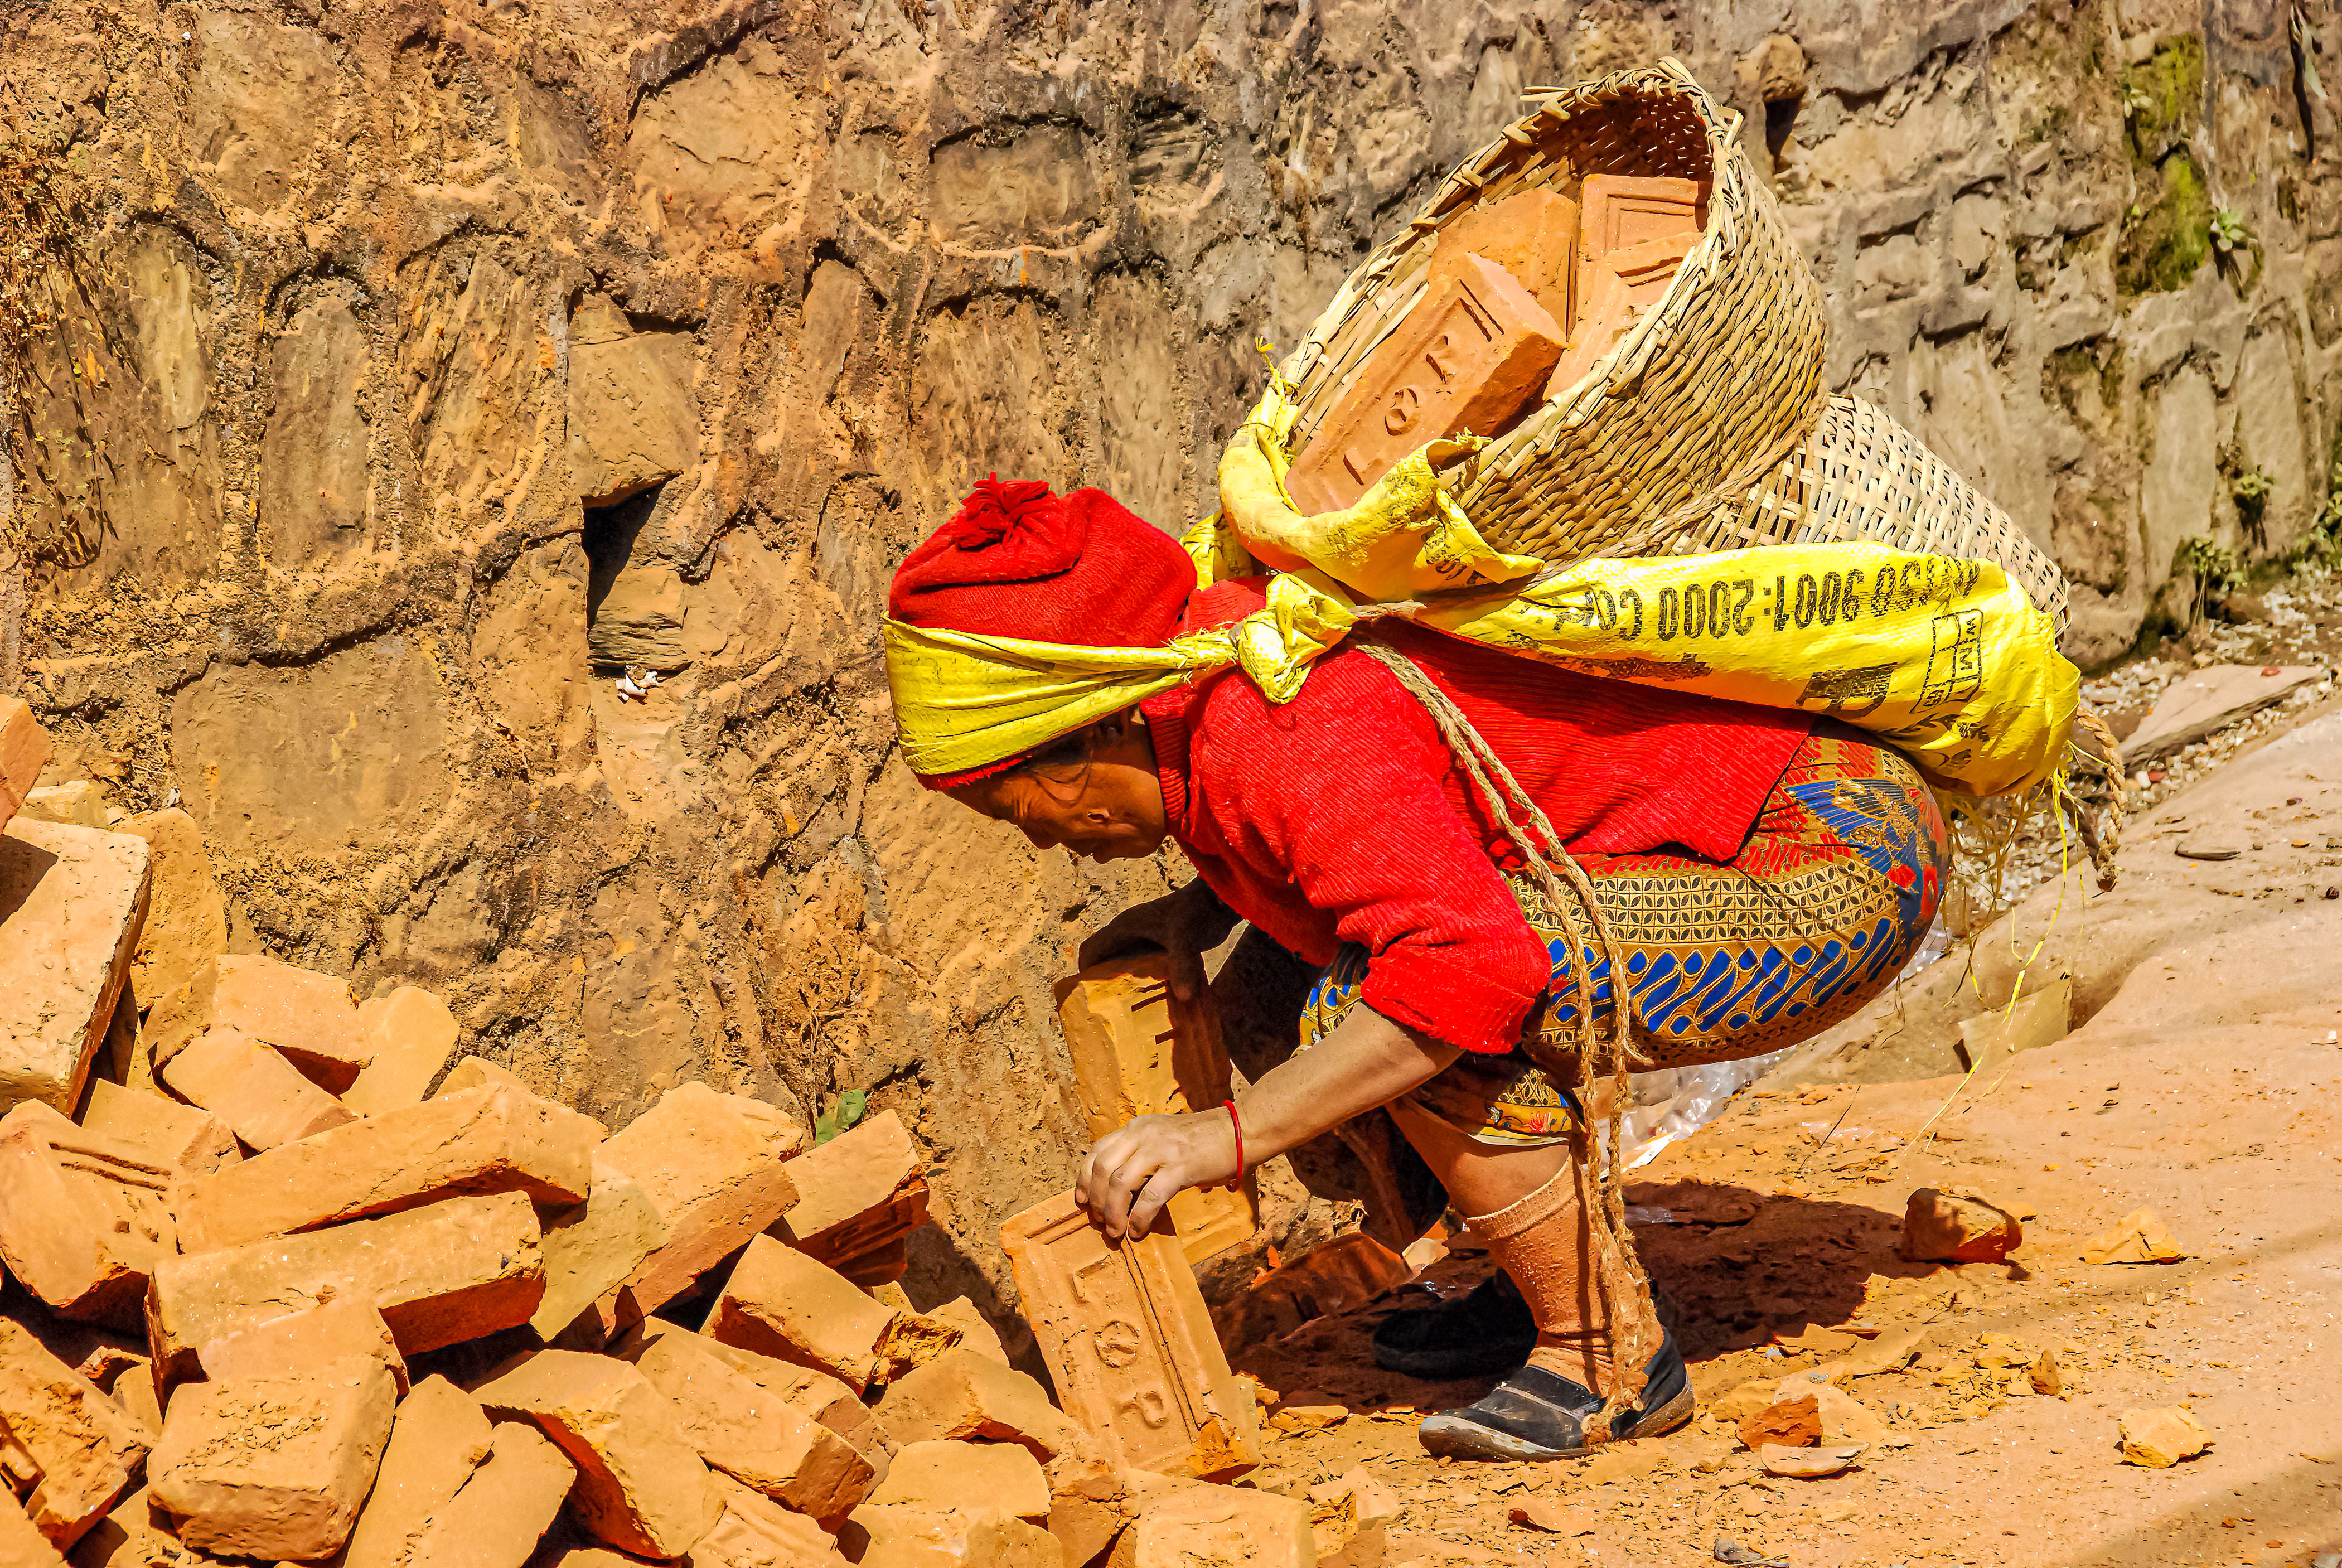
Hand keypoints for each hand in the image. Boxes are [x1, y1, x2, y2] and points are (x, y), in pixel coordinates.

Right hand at [1075, 880, 1238, 999]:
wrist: (1220, 900)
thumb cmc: (1197, 911)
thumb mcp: (1185, 938)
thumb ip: (1181, 965)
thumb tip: (1184, 996)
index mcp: (1125, 927)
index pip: (1091, 950)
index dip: (1086, 972)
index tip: (1090, 997)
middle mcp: (1132, 935)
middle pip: (1107, 963)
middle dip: (1107, 986)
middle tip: (1112, 1013)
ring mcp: (1148, 941)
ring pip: (1128, 968)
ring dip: (1129, 987)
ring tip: (1132, 1013)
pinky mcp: (1164, 948)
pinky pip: (1148, 969)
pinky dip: (1150, 984)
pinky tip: (1159, 1001)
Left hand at [1075, 1108, 1239, 1240]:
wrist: (1240, 1131)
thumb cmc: (1204, 1139)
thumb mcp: (1163, 1136)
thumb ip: (1141, 1152)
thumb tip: (1121, 1187)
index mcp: (1137, 1127)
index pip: (1097, 1151)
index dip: (1083, 1179)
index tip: (1081, 1201)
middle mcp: (1143, 1134)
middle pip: (1102, 1169)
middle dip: (1096, 1201)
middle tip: (1100, 1223)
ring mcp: (1161, 1149)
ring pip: (1120, 1184)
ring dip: (1113, 1212)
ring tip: (1116, 1231)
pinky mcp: (1180, 1167)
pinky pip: (1150, 1197)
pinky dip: (1139, 1218)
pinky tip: (1138, 1231)